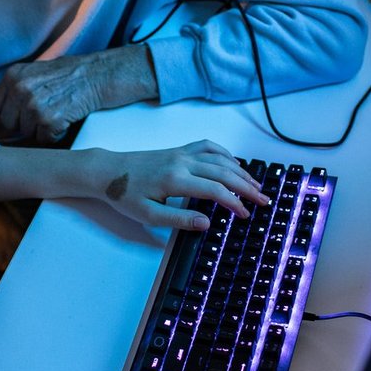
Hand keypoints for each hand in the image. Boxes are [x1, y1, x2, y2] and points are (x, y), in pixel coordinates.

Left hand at [0, 46, 157, 142]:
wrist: (103, 74)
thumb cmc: (75, 74)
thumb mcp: (39, 72)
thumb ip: (19, 89)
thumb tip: (5, 119)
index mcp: (14, 75)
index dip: (11, 115)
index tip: (24, 115)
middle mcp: (20, 88)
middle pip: (9, 124)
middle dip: (26, 124)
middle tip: (47, 113)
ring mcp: (33, 104)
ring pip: (27, 133)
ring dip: (44, 129)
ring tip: (61, 112)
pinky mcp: (49, 118)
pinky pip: (45, 139)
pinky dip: (58, 133)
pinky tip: (68, 118)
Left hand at [97, 140, 269, 230]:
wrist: (107, 171)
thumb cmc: (124, 195)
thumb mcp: (148, 215)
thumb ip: (179, 220)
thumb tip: (207, 223)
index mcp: (175, 180)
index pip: (215, 191)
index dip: (235, 203)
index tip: (246, 215)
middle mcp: (182, 162)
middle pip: (224, 173)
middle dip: (247, 187)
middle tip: (264, 201)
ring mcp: (182, 153)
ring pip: (220, 159)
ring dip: (241, 172)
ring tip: (255, 186)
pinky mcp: (179, 150)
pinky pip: (208, 147)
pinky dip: (225, 154)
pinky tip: (234, 164)